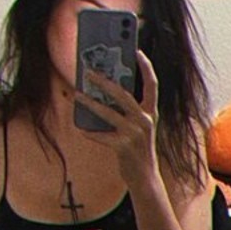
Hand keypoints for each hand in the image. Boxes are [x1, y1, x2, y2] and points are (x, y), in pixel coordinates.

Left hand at [75, 50, 159, 186]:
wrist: (145, 177)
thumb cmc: (138, 150)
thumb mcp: (140, 128)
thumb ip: (130, 112)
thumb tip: (107, 93)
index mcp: (151, 113)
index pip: (153, 84)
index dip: (146, 67)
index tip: (137, 51)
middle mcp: (145, 120)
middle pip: (123, 94)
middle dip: (104, 82)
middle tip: (89, 73)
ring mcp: (134, 134)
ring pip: (108, 113)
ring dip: (90, 103)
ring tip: (77, 95)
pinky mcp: (123, 147)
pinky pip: (101, 136)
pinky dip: (90, 132)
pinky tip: (80, 128)